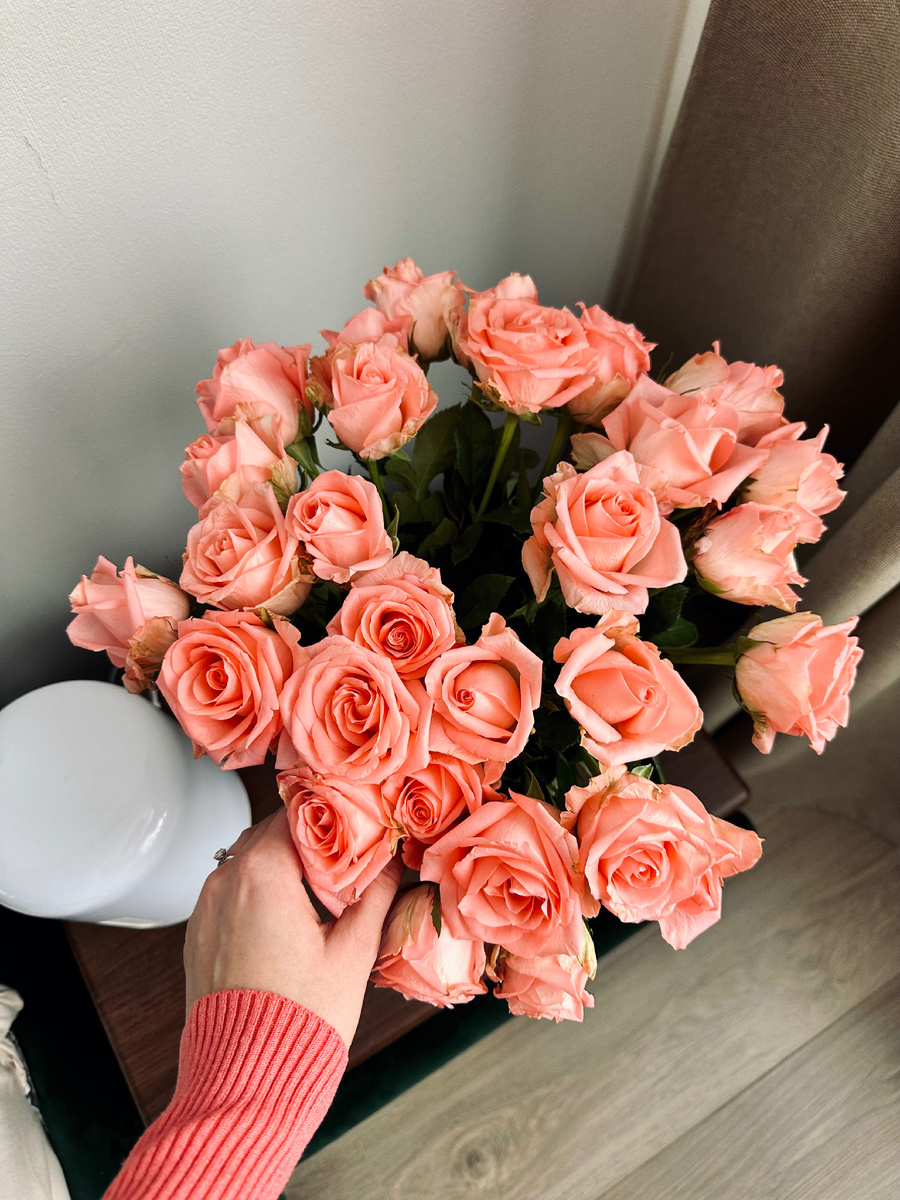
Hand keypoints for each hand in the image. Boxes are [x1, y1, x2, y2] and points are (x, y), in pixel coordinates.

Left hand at [184, 809, 401, 1046]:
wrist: (246, 1080)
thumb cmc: (303, 1017)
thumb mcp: (353, 952)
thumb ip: (376, 895)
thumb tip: (395, 861)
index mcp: (262, 872)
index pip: (298, 813)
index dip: (332, 815)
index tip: (359, 824)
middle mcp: (225, 880)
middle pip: (271, 832)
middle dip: (309, 839)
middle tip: (348, 858)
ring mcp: (205, 907)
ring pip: (248, 861)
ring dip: (282, 865)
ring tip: (322, 891)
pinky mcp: (199, 934)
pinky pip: (231, 893)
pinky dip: (258, 892)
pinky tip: (291, 918)